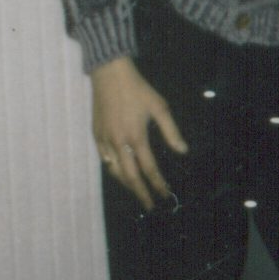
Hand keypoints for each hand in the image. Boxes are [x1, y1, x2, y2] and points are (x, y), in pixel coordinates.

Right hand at [90, 56, 188, 210]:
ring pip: (115, 172)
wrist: (109, 74)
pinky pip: (104, 160)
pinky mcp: (96, 135)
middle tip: (150, 205)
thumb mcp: (159, 107)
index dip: (158, 184)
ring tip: (137, 191)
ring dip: (127, 185)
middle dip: (141, 193)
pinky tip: (120, 173)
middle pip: (130, 177)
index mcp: (136, 136)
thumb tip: (183, 150)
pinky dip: (113, 170)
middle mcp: (119, 143)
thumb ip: (171, 131)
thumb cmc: (138, 89)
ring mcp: (104, 140)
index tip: (165, 195)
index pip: (149, 169)